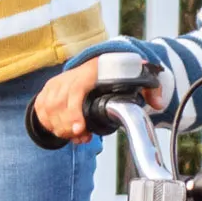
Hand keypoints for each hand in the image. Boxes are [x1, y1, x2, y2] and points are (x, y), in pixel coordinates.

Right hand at [30, 55, 157, 143]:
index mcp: (91, 71)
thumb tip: (159, 104)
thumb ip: (151, 89)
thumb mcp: (137, 78)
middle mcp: (70, 75)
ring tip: (78, 135)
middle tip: (81, 135)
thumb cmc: (117, 74)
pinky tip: (67, 131)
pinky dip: (52, 125)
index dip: (74, 111)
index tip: (80, 129)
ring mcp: (56, 83)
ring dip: (62, 128)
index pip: (76, 89)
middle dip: (68, 126)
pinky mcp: (47, 91)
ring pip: (49, 110)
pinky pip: (42, 112)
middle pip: (59, 105)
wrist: (98, 64)